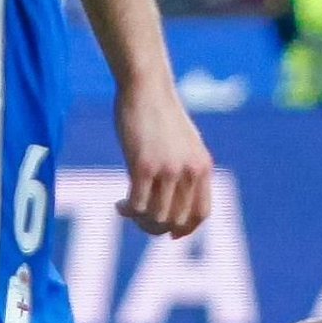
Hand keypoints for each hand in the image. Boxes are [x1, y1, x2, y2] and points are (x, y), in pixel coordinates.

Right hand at [116, 81, 212, 237]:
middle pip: (177, 220)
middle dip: (157, 227)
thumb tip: (175, 201)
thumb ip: (185, 169)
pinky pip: (137, 204)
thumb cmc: (159, 113)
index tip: (171, 235)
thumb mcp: (184, 143)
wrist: (145, 87)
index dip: (187, 229)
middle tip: (139, 220)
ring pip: (157, 217)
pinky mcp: (143, 165)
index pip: (202, 213)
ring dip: (140, 221)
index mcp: (203, 166)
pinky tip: (119, 204)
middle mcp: (190, 171)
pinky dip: (128, 210)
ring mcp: (168, 169)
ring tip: (127, 210)